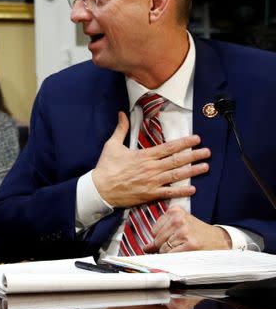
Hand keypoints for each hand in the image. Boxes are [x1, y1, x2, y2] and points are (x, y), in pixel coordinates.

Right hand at [92, 112, 210, 207]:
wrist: (100, 188)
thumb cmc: (106, 167)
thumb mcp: (112, 144)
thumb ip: (121, 129)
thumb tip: (121, 113)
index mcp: (144, 155)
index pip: (169, 147)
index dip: (184, 143)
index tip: (196, 139)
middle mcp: (151, 168)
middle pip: (177, 160)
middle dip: (194, 155)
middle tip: (207, 152)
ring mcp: (152, 182)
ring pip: (177, 175)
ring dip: (193, 171)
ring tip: (205, 167)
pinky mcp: (149, 194)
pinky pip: (169, 192)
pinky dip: (182, 191)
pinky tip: (193, 189)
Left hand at [147, 206, 231, 252]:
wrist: (221, 240)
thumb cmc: (198, 234)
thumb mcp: (181, 227)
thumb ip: (162, 234)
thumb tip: (146, 248)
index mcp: (175, 211)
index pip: (154, 230)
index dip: (161, 239)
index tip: (172, 240)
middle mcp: (178, 219)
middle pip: (157, 239)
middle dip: (164, 247)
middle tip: (179, 246)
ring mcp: (184, 231)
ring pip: (163, 248)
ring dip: (171, 253)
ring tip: (184, 248)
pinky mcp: (190, 243)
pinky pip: (171, 254)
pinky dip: (174, 257)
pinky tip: (185, 253)